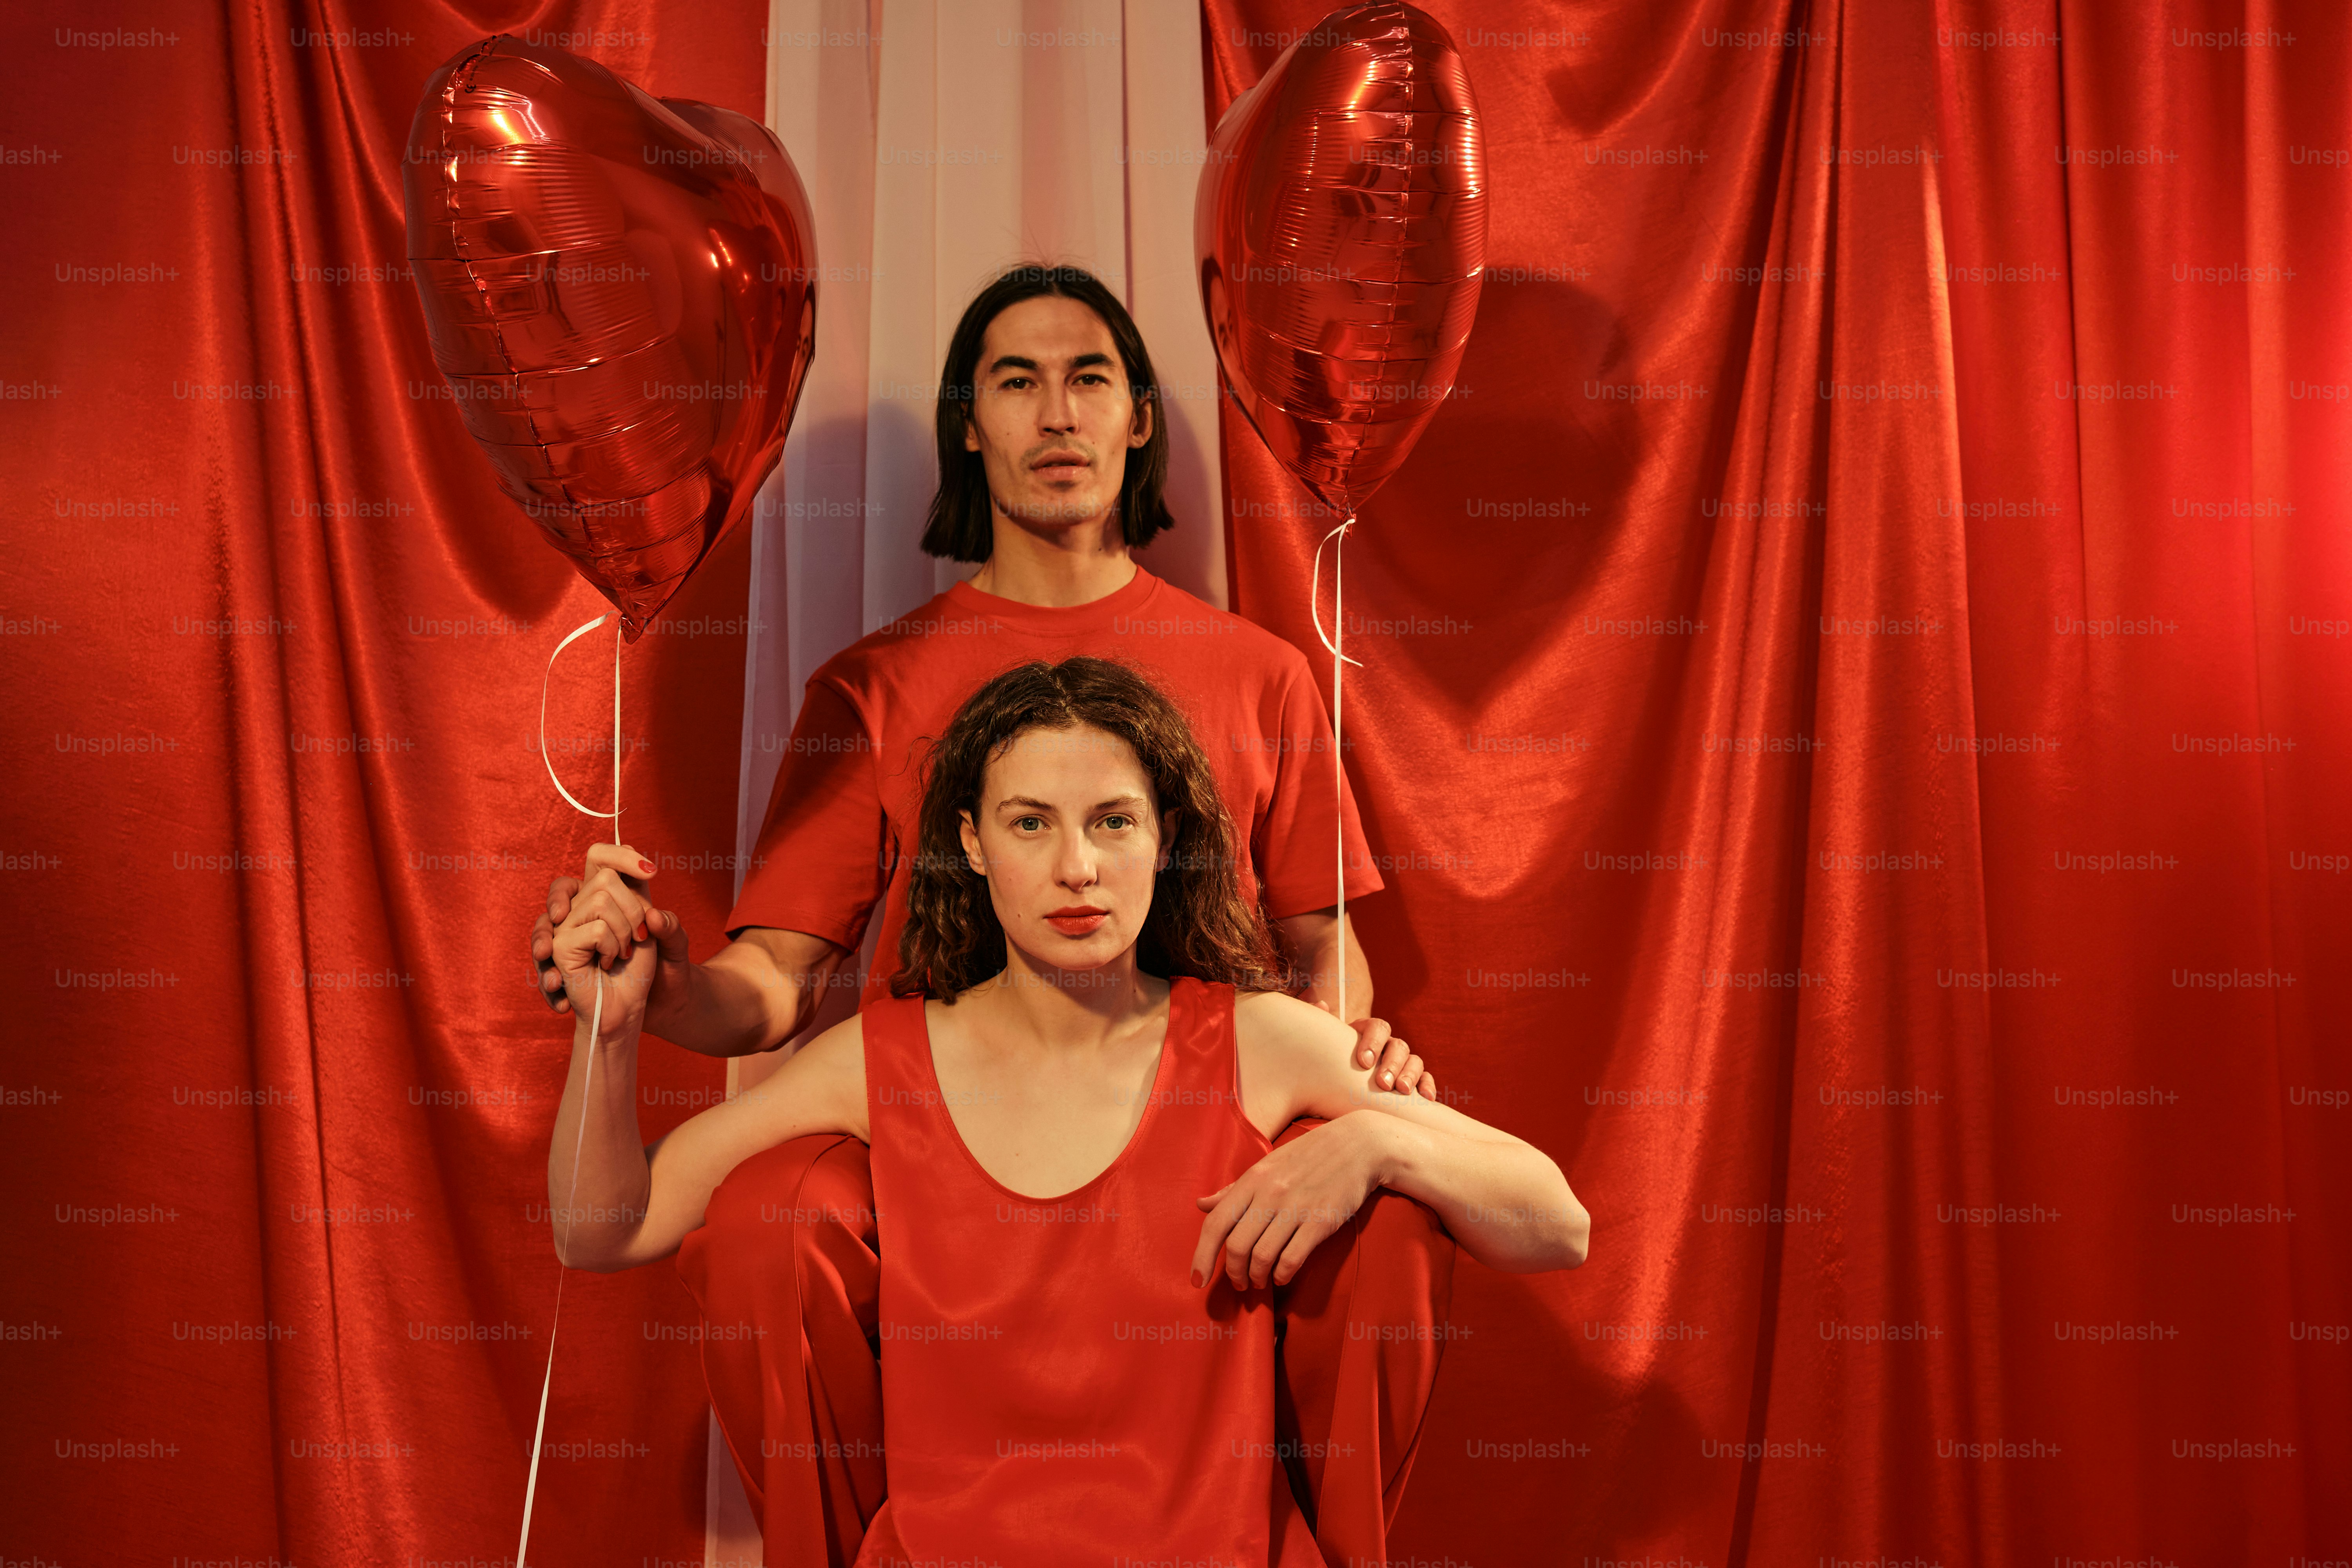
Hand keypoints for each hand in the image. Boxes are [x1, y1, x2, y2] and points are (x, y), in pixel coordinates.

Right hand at [541, 844, 690, 1026]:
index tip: (651, 873)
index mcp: (605, 895)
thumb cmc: (648, 972)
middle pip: (605, 877)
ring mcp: (566, 925)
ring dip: (623, 932)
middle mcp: (582, 905)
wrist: (635, 1008)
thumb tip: (652, 915)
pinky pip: (595, 928)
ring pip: (599, 899)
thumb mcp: (667, 943)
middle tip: (637, 938)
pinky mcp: (560, 946)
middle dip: (633, 908)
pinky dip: (611, 948)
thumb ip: (667, 923)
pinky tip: (606, 966)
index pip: (601, 856)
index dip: (622, 856)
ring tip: (622, 955)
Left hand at [1191, 1115, 1396, 1290]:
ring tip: (1259, 1281)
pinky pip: (1292, 1258)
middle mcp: (1270, 1194)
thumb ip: (1233, 1189)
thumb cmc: (1309, 1156)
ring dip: (1257, 1277)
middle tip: (1239, 1283)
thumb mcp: (1267, 1165)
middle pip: (1236, 1246)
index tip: (1197, 1280)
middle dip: (1233, 1273)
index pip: (1216, 1223)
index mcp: (1253, 1179)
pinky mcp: (1321, 1221)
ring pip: (1262, 1256)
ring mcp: (1296, 1208)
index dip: (1201, 1256)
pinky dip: (1282, 1275)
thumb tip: (1201, 1205)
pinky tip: (1282, 1276)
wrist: (1358, 1145)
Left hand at [1329, 1010, 1433, 1100]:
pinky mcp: (1413, 1078)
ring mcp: (1403, 1061)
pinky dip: (1427, 1085)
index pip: (1377, 1027)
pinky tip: (1425, 1097)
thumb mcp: (1326, 1044)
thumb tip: (1322, 1006)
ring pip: (1414, 1060)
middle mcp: (1388, 1044)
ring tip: (1401, 1090)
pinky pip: (1425, 1078)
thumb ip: (1322, 1025)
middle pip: (1398, 1046)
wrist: (1342, 1079)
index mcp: (1368, 1032)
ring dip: (1409, 1074)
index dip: (1373, 1042)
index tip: (1363, 1062)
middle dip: (1391, 1064)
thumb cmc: (1334, 1060)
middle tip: (1382, 1083)